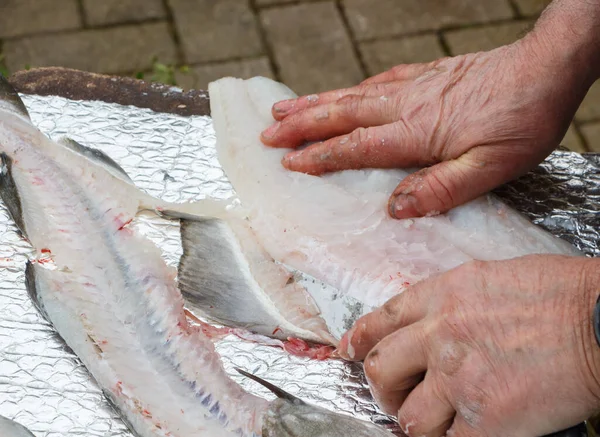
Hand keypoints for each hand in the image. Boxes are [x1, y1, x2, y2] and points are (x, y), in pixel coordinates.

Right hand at [260, 38, 590, 218]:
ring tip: (283, 107)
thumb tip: (395, 209)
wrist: (548, 67)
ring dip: (314, 103)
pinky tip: (341, 92)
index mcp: (417, 133)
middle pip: (341, 115)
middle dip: (300, 125)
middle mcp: (406, 106)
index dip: (318, 156)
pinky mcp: (426, 75)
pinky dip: (349, 88)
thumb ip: (442, 189)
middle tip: (267, 132)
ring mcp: (414, 86)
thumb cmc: (523, 120)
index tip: (287, 162)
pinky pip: (376, 82)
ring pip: (351, 95)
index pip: (354, 147)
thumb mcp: (492, 168)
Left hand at [336, 255, 599, 436]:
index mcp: (441, 296)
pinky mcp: (486, 418)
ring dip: (416, 424)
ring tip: (436, 422)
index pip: (381, 320)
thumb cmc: (561, 294)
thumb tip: (429, 321)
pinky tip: (465, 434)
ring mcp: (459, 378)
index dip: (360, 340)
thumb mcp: (491, 278)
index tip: (351, 352)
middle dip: (382, 388)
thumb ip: (451, 300)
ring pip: (408, 417)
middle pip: (379, 369)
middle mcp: (440, 335)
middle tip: (395, 396)